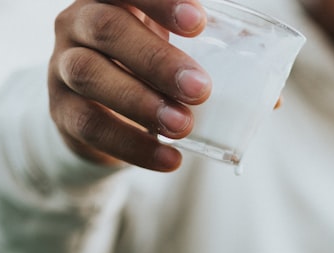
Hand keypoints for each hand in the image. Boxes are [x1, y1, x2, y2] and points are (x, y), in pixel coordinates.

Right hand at [48, 0, 211, 170]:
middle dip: (157, 59)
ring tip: (184, 125)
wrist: (101, 114)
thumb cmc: (147, 69)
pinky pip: (90, 125)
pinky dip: (132, 145)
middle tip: (201, 89)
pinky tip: (169, 156)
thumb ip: (220, 61)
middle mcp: (78, 21)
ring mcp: (61, 64)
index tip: (199, 23)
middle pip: (107, 28)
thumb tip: (272, 100)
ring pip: (89, 74)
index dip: (159, 1)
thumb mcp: (176, 51)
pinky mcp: (61, 110)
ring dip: (141, 102)